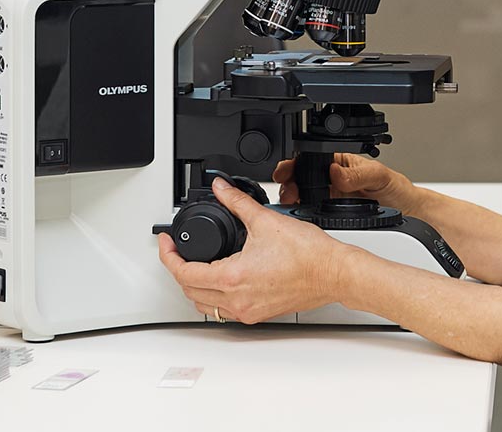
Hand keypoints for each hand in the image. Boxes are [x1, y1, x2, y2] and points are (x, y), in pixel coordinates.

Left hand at [155, 178, 358, 323]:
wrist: (334, 272)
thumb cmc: (308, 254)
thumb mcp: (265, 220)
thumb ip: (236, 202)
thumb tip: (220, 188)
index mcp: (232, 278)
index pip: (184, 273)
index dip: (168, 256)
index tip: (167, 243)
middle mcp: (237, 300)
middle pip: (190, 291)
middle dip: (179, 269)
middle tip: (178, 251)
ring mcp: (247, 311)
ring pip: (206, 305)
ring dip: (195, 287)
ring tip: (197, 265)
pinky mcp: (259, 314)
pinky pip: (226, 311)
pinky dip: (216, 297)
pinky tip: (223, 279)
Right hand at [273, 153, 416, 210]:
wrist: (409, 212)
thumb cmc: (395, 188)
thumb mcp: (378, 176)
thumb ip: (356, 174)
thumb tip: (335, 172)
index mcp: (337, 163)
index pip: (308, 159)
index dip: (292, 165)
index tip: (285, 172)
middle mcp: (329, 181)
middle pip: (298, 181)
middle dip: (288, 186)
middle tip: (289, 194)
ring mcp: (328, 200)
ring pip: (300, 200)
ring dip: (292, 204)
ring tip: (292, 207)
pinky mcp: (330, 217)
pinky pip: (310, 217)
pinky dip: (302, 219)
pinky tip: (301, 221)